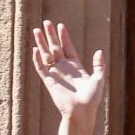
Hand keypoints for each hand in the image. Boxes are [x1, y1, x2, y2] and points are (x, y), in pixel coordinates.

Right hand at [31, 19, 104, 134]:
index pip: (68, 47)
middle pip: (55, 48)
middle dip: (50, 35)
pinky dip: (38, 59)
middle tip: (46, 22)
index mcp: (76, 66)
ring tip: (36, 31)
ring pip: (46, 55)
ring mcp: (56, 74)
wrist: (82, 112)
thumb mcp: (99, 79)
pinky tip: (35, 49)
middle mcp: (64, 68)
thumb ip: (99, 65)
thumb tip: (99, 51)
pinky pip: (41, 68)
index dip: (64, 37)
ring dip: (41, 43)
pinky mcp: (49, 82)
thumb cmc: (92, 98)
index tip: (60, 25)